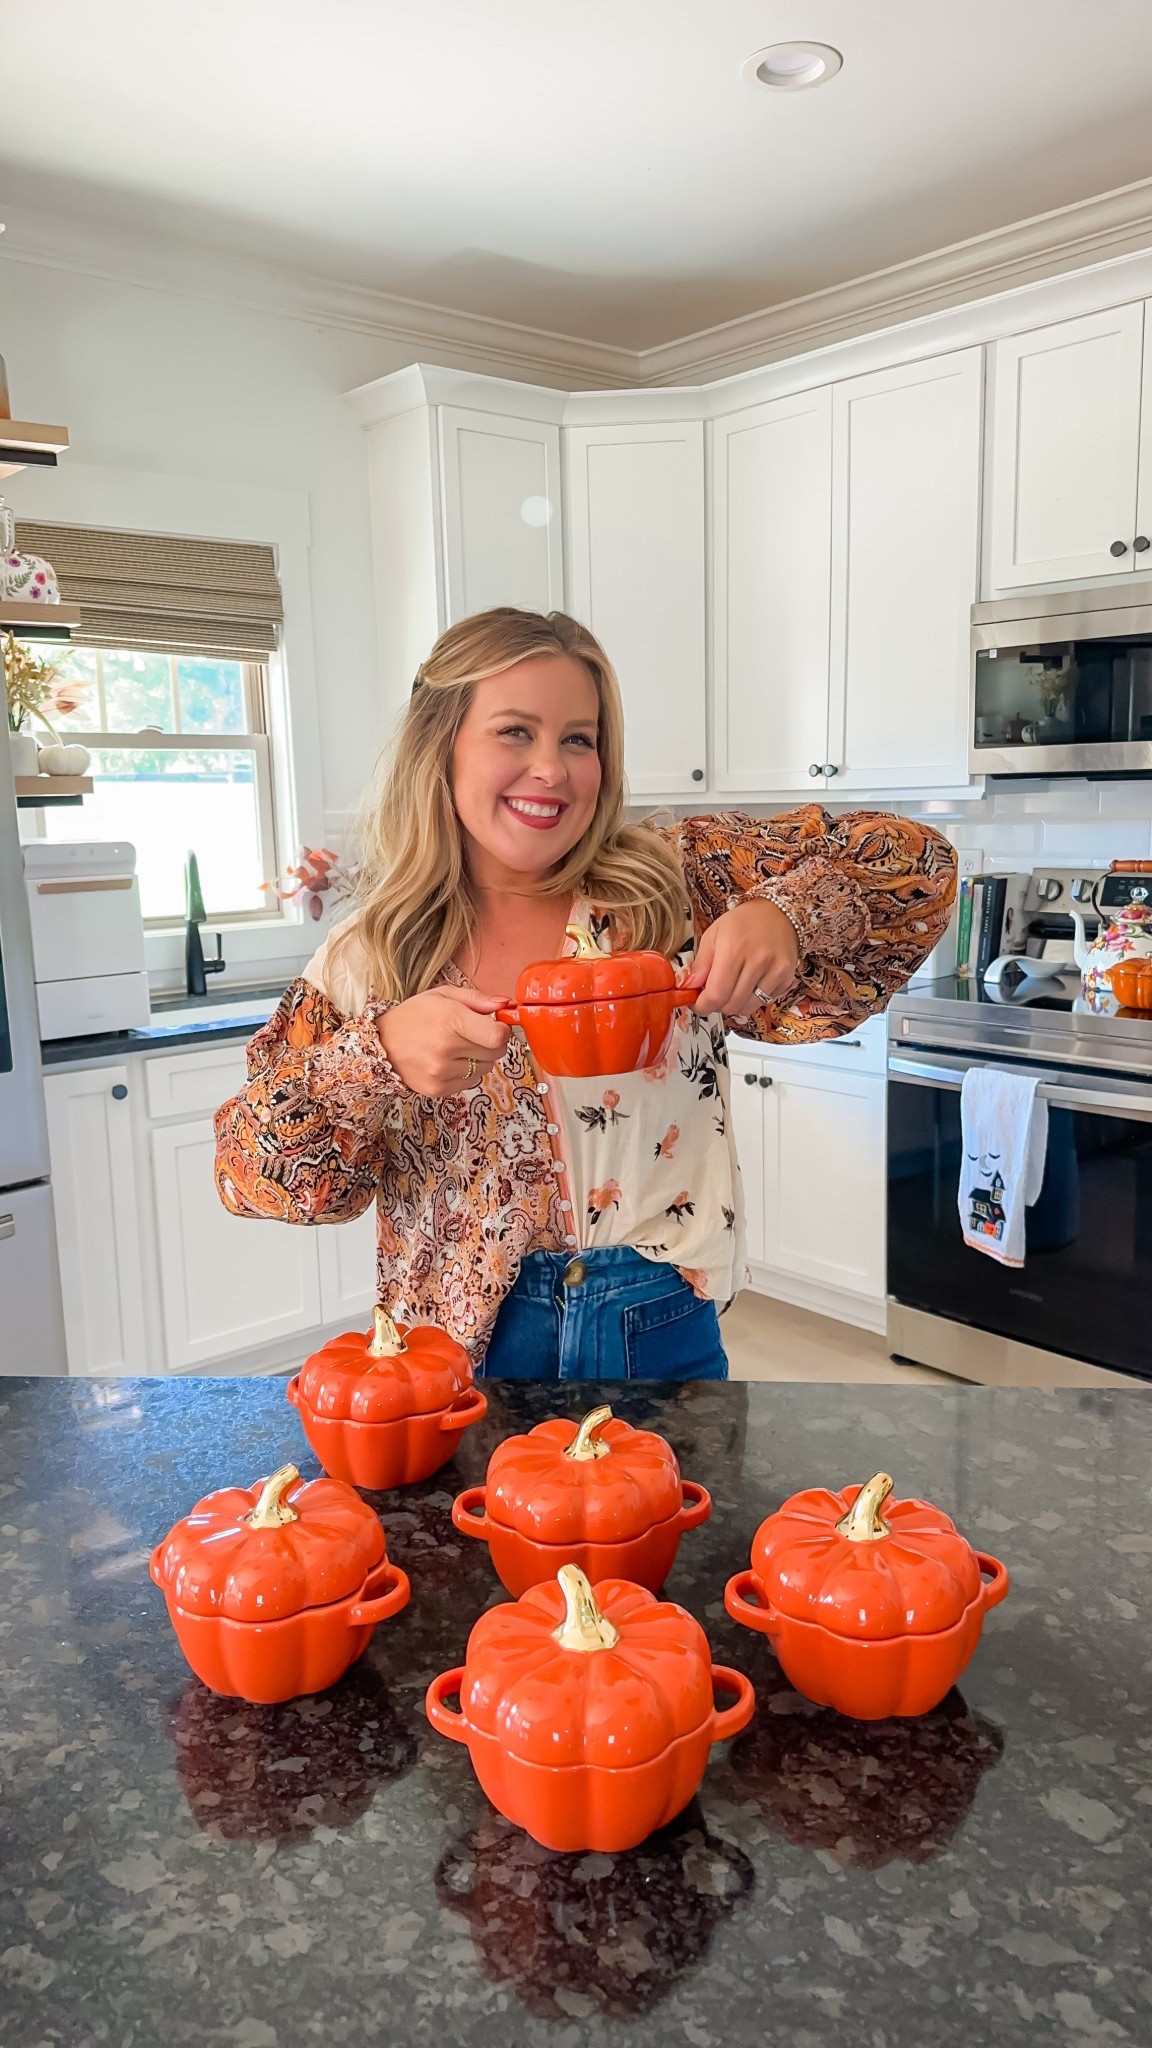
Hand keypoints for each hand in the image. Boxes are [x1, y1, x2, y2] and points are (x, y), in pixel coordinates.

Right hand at [378, 986, 511, 1095]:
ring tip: (456, 1048)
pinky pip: (470, 1082)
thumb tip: (505, 1004)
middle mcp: (446, 1048)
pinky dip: (465, 1073)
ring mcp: (441, 1071)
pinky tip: (448, 1062)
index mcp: (451, 1020)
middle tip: (474, 1036)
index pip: (497, 1037)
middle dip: (491, 1044)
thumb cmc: (413, 1016)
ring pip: (484, 1069)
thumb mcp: (442, 995)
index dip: (502, 1032)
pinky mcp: (437, 1089)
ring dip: (478, 1059)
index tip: (496, 1027)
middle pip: (495, 1054)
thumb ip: (476, 999)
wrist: (380, 1043)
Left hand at [679, 900, 799, 1017]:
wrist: (777, 912)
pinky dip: (752, 999)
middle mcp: (758, 961)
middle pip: (731, 1005)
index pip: (716, 994)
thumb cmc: (742, 923)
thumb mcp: (713, 935)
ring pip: (747, 1008)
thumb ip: (700, 964)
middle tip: (713, 993)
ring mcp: (775, 970)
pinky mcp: (786, 977)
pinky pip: (764, 1002)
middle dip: (716, 1005)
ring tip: (731, 989)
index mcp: (734, 948)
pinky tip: (750, 983)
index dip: (703, 1005)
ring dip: (734, 1005)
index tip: (697, 1004)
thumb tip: (689, 988)